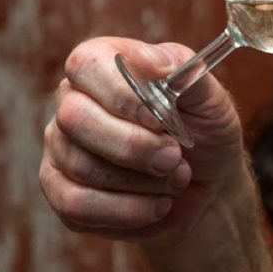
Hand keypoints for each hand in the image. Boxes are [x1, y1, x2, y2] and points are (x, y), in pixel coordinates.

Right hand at [39, 37, 247, 246]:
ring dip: (141, 181)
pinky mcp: (62, 194)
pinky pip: (77, 205)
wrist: (210, 187)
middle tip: (174, 157)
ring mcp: (62, 150)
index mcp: (104, 68)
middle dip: (134, 146)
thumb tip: (150, 60)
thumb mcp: (211, 98)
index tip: (158, 118)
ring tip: (176, 178)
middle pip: (75, 118)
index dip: (121, 94)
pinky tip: (158, 205)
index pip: (85, 64)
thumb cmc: (206, 133)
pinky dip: (129, 210)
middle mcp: (73, 104)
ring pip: (81, 166)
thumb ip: (186, 72)